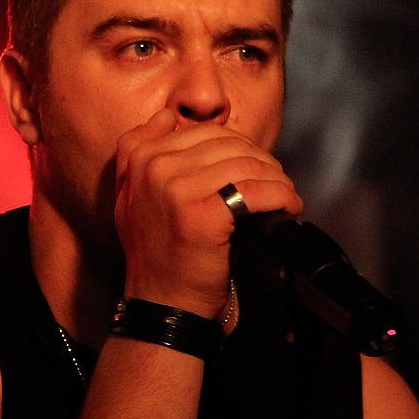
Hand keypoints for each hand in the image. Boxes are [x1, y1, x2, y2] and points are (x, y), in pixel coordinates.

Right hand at [114, 108, 302, 317]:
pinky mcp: (202, 215)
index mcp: (139, 158)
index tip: (253, 167)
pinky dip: (280, 198)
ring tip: (285, 195)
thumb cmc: (156, 255)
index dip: (238, 146)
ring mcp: (176, 191)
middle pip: (229, 145)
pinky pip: (255, 192)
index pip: (205, 132)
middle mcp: (154, 169)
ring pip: (247, 165)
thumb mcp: (130, 197)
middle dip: (261, 161)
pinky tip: (287, 208)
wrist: (161, 303)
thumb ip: (138, 153)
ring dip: (276, 179)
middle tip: (276, 182)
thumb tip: (166, 115)